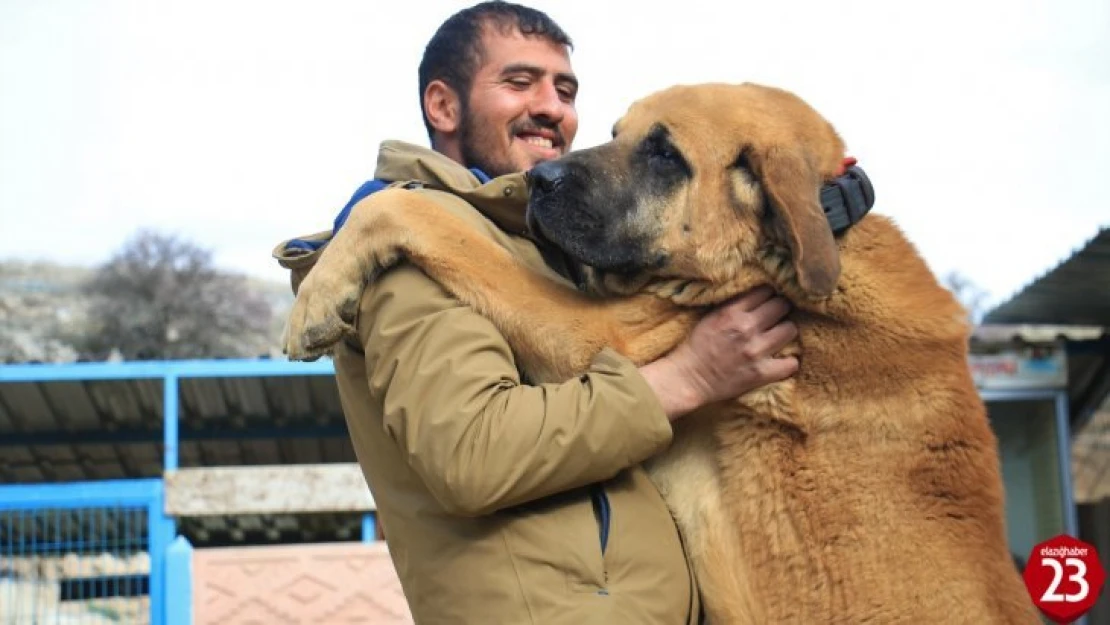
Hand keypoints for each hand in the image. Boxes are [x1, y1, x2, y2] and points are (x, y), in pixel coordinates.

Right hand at [639, 285, 798, 420]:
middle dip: (780, 310)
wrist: (688, 379)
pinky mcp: (761, 373)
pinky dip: (788, 362)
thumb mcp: (711, 316)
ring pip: (790, 329)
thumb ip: (734, 305)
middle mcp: (746, 328)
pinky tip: (780, 361)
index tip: (766, 302)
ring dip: (785, 332)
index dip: (768, 295)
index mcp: (731, 312)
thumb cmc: (698, 346)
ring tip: (777, 337)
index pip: (766, 291)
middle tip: (775, 318)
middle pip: (782, 306)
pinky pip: (791, 363)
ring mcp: (755, 351)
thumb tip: (758, 293)